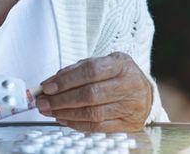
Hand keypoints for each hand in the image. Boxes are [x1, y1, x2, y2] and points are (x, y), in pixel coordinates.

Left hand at [37, 52, 151, 131]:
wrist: (145, 92)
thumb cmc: (120, 75)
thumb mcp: (104, 62)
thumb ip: (79, 69)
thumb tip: (53, 81)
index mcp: (121, 64)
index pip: (91, 71)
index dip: (67, 80)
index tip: (48, 86)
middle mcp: (128, 84)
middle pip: (90, 94)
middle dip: (62, 99)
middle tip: (44, 101)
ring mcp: (129, 106)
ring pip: (93, 113)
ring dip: (66, 113)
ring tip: (50, 111)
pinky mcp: (127, 124)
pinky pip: (97, 127)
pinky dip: (77, 124)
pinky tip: (64, 119)